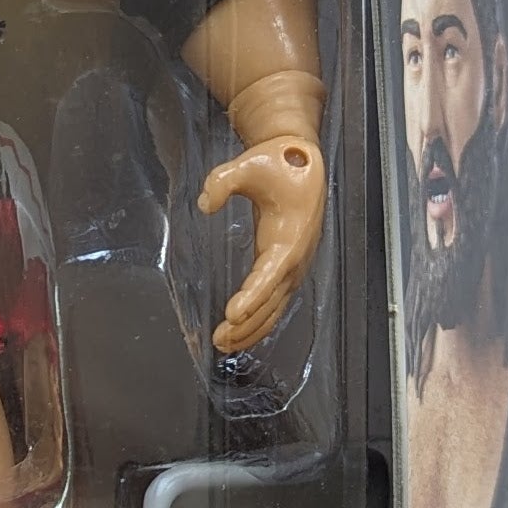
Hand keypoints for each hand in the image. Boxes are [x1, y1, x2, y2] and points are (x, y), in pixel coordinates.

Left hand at [198, 129, 325, 354]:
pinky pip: (275, 301)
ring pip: (275, 307)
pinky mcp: (286, 266)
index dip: (252, 296)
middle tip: (219, 339)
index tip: (232, 314)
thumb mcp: (248, 165)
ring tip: (223, 344)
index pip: (270, 274)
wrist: (301, 163)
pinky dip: (260, 320)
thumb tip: (205, 203)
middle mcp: (295, 257)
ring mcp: (293, 265)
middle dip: (247, 324)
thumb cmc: (278, 164)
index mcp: (290, 237)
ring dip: (252, 329)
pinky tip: (241, 334)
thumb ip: (223, 182)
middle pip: (272, 301)